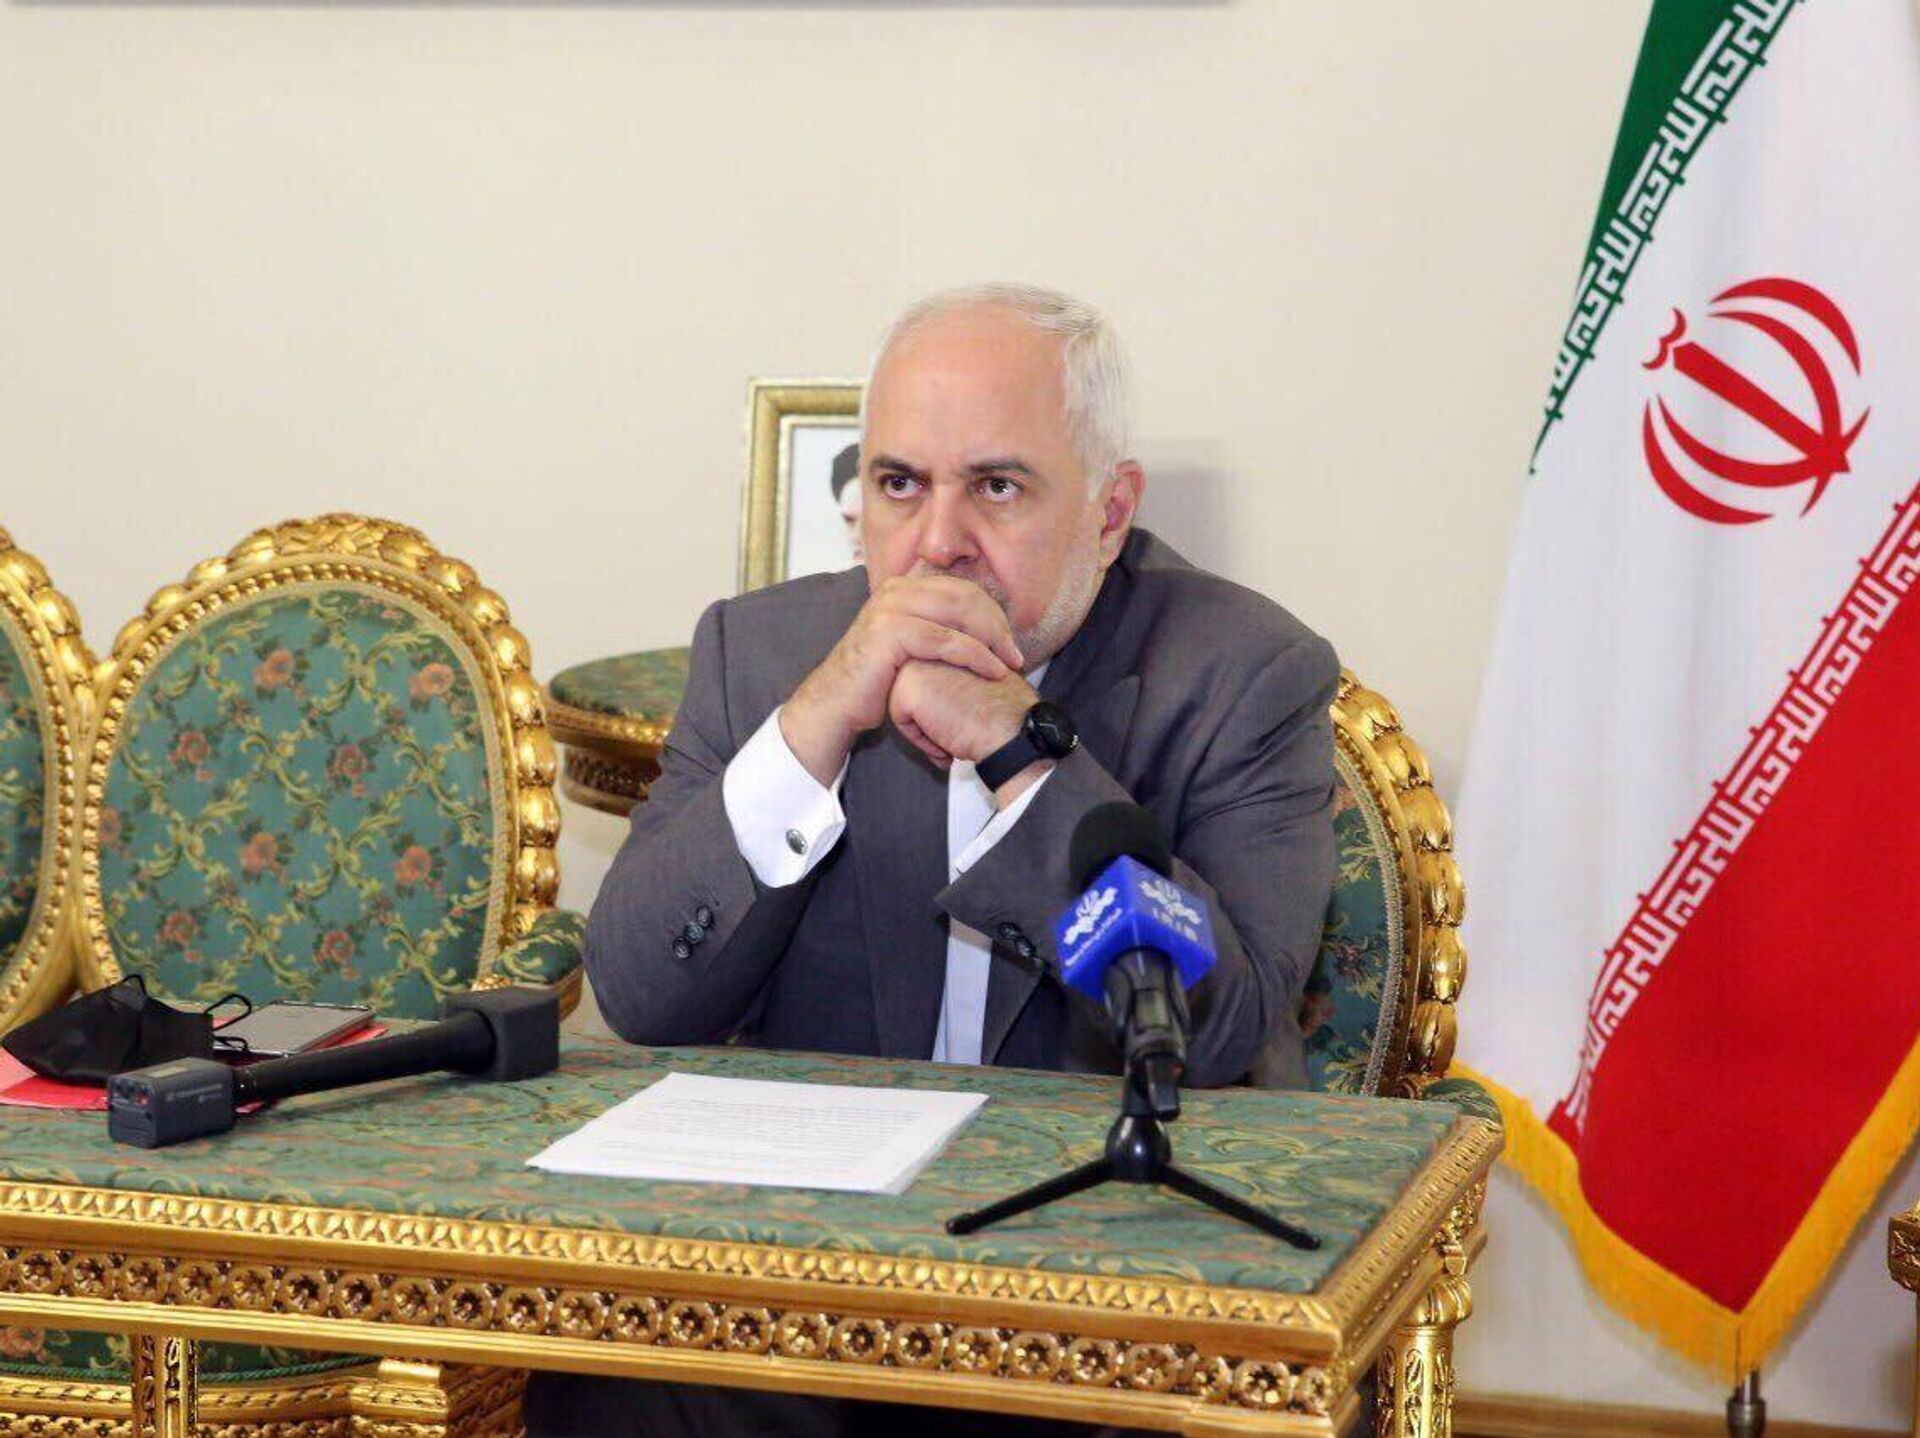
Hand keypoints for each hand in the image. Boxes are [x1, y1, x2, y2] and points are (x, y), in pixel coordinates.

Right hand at [781, 576, 1024, 785]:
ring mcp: (891, 608)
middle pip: (965, 596)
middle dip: (997, 625)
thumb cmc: (878, 680)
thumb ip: (936, 627)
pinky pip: (945, 640)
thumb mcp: (910, 644)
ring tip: (1010, 664)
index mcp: (904, 587)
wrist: (837, 702)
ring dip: (992, 640)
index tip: (1010, 642)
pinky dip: (975, 654)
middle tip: (1016, 655)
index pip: (962, 589)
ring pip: (959, 615)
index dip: (993, 613)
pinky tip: (992, 671)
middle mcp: (896, 590)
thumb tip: (978, 624)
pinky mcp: (890, 632)